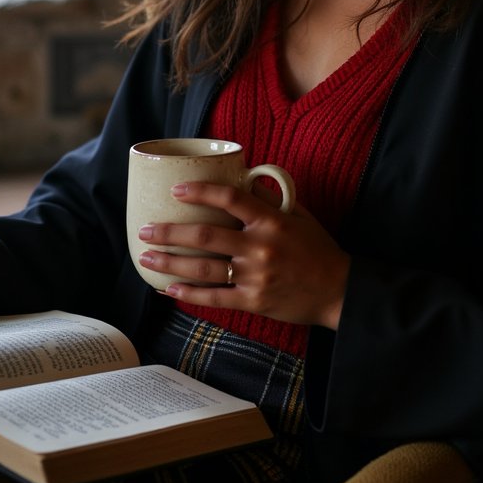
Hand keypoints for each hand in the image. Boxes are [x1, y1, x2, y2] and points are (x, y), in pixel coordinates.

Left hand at [137, 182, 349, 329]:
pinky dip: (189, 295)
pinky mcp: (254, 301)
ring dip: (170, 263)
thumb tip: (245, 180)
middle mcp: (261, 246)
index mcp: (272, 220)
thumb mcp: (299, 216)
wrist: (338, 290)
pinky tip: (169, 290)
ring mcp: (255, 276)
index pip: (231, 198)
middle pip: (205, 235)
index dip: (201, 191)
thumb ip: (271, 200)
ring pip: (203, 268)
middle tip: (144, 229)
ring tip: (146, 258)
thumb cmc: (318, 248)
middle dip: (169, 232)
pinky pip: (214, 298)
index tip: (177, 189)